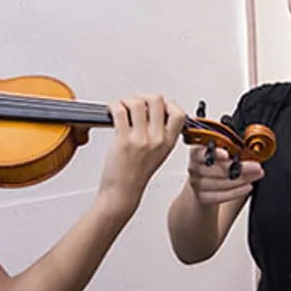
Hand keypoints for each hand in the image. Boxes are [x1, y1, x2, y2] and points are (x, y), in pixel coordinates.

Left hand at [99, 94, 186, 216]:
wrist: (122, 193)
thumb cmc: (135, 176)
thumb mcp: (158, 155)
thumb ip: (160, 135)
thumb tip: (154, 114)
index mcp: (168, 142)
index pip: (178, 113)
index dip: (167, 104)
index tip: (155, 106)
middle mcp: (157, 139)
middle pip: (157, 100)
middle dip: (144, 97)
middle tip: (135, 104)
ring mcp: (141, 139)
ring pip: (138, 102)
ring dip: (126, 100)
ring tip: (121, 107)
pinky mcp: (123, 140)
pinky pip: (120, 111)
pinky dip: (113, 105)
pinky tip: (111, 110)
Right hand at [187, 144, 263, 205]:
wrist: (208, 183)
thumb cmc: (219, 164)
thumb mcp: (225, 151)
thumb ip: (234, 149)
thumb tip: (252, 149)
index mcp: (198, 151)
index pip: (201, 152)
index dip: (214, 153)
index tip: (226, 155)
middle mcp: (194, 167)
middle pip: (215, 168)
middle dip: (238, 167)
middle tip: (256, 166)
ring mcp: (196, 183)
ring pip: (219, 183)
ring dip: (241, 180)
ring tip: (256, 175)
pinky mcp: (202, 197)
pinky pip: (220, 196)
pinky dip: (236, 192)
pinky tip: (247, 187)